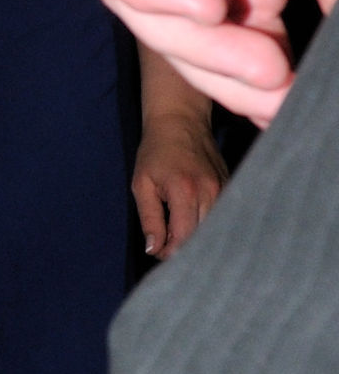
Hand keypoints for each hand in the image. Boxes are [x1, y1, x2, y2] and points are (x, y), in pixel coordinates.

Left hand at [132, 110, 226, 259]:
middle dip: (183, 249)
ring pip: (215, 230)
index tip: (157, 251)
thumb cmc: (156, 152)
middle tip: (166, 246)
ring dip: (197, 238)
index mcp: (185, 191)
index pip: (183, 239)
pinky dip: (209, 225)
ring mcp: (225, 190)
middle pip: (202, 238)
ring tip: (178, 233)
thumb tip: (153, 250)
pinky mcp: (231, 187)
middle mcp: (210, 192)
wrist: (180, 120)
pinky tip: (194, 221)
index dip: (169, 253)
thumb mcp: (142, 184)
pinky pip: (222, 216)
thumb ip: (149, 219)